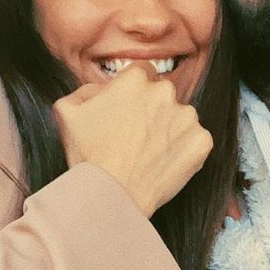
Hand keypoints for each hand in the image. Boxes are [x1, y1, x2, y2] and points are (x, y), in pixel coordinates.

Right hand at [53, 63, 212, 217]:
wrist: (113, 195)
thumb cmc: (89, 155)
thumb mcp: (67, 111)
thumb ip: (85, 90)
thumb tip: (101, 90)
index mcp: (136, 80)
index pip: (141, 74)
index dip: (134, 92)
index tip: (128, 109)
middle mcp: (166, 93)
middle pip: (162, 94)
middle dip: (152, 109)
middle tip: (137, 135)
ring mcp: (187, 118)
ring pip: (180, 117)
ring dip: (170, 129)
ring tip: (150, 152)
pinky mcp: (202, 142)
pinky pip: (196, 140)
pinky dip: (185, 149)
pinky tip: (165, 162)